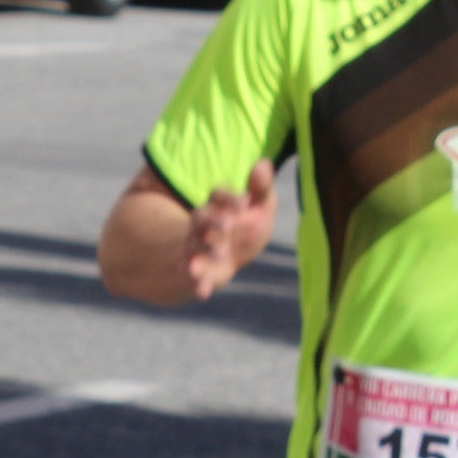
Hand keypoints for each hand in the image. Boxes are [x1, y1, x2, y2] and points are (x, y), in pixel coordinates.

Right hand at [181, 159, 277, 298]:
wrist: (231, 258)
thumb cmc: (248, 228)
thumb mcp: (260, 207)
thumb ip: (261, 188)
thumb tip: (263, 163)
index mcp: (219, 206)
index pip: (219, 196)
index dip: (229, 199)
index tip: (243, 204)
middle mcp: (204, 225)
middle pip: (201, 219)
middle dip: (213, 223)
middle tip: (227, 227)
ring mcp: (197, 248)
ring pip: (194, 247)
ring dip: (200, 254)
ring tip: (198, 265)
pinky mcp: (199, 271)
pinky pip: (195, 277)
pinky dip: (199, 284)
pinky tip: (202, 294)